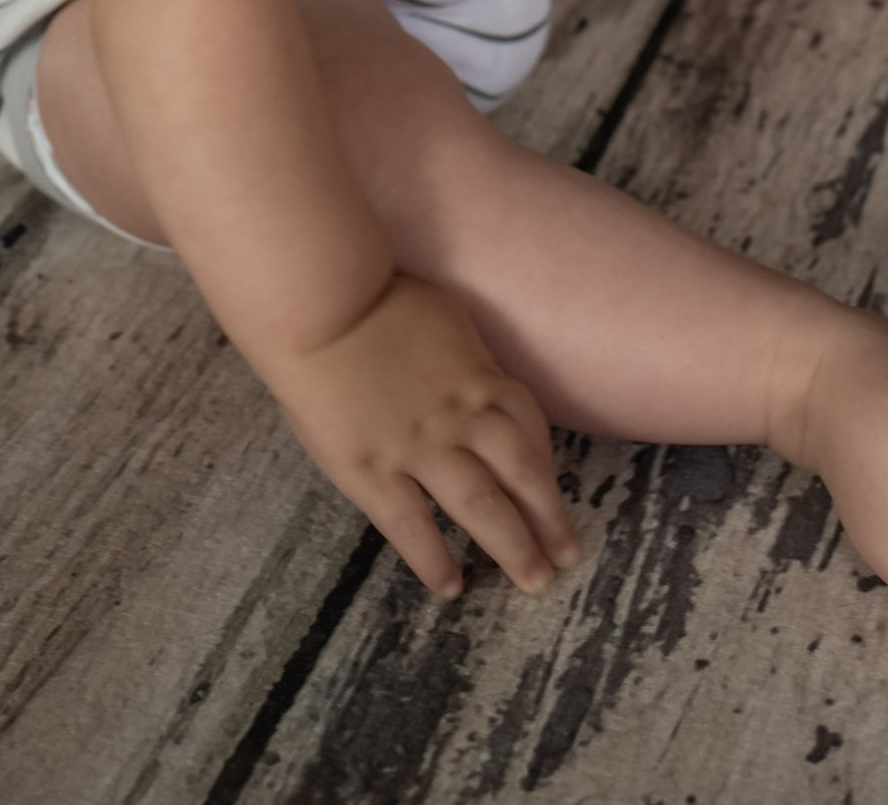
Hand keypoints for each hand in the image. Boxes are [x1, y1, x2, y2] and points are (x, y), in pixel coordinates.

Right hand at [271, 272, 580, 598]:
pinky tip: (450, 587)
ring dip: (511, 545)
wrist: (320, 304)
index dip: (547, 466)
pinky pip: (411, 525)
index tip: (553, 495)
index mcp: (478, 376)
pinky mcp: (372, 470)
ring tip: (532, 581)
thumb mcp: (445, 318)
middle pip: (520, 473)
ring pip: (480, 504)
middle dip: (548, 518)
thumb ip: (467, 357)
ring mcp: (417, 447)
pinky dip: (433, 559)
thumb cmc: (377, 299)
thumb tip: (482, 381)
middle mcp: (460, 416)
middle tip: (567, 558)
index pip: (529, 427)